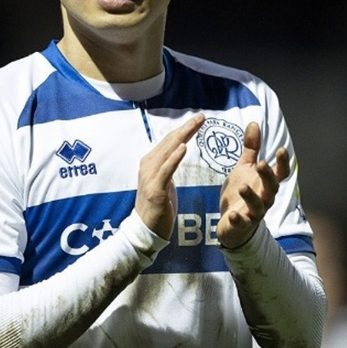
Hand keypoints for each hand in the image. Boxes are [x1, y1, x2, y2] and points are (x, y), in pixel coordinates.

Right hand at [135, 113, 204, 238]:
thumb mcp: (163, 182)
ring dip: (182, 136)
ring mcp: (150, 177)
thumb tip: (176, 153)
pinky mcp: (155, 189)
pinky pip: (166, 170)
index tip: (198, 119)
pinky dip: (174, 157)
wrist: (145, 230)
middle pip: (170, 141)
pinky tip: (183, 147)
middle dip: (186, 127)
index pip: (169, 141)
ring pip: (168, 151)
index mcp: (150, 163)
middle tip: (202, 116)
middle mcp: (148, 165)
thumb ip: (167, 167)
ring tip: (195, 124)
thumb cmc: (156, 208)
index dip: (183, 128)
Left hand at [217, 122, 289, 248]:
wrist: (232, 224)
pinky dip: (238, 219)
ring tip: (243, 186)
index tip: (281, 149)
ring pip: (258, 206)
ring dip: (251, 196)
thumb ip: (251, 149)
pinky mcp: (241, 225)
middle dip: (267, 176)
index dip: (282, 162)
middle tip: (261, 164)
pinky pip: (241, 223)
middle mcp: (264, 199)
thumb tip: (254, 123)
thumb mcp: (245, 168)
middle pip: (272, 188)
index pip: (279, 173)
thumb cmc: (241, 193)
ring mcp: (253, 213)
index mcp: (265, 184)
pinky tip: (232, 214)